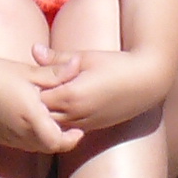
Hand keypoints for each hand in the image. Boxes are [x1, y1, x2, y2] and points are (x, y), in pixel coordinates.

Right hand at [0, 52, 76, 155]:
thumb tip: (77, 65)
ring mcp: (4, 136)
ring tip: (49, 124)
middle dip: (59, 139)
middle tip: (68, 128)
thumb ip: (55, 73)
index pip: (57, 142)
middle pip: (46, 147)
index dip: (70, 140)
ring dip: (43, 140)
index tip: (78, 131)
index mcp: (30, 116)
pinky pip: (17, 144)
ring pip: (32, 147)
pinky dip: (28, 138)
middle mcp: (18, 131)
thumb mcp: (28, 71)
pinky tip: (28, 123)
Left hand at [31, 42, 170, 138]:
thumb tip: (33, 49)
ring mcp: (84, 124)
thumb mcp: (85, 57)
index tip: (30, 76)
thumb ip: (57, 58)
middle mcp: (75, 114)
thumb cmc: (116, 65)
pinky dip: (60, 120)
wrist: (146, 83)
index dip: (32, 86)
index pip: (37, 96)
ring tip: (47, 97)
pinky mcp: (92, 128)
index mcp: (70, 95)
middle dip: (36, 103)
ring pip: (54, 124)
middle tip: (33, 88)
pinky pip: (67, 128)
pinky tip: (61, 107)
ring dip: (48, 113)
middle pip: (42, 114)